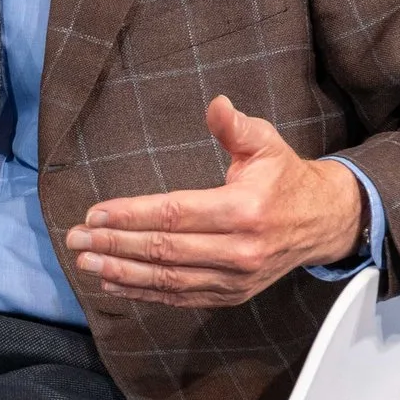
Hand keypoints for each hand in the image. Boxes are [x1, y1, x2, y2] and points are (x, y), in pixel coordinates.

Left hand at [64, 95, 363, 307]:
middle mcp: (240, 250)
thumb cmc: (285, 178)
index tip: (95, 213)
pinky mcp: (233, 294)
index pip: (175, 214)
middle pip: (165, 249)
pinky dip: (145, 291)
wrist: (324, 222)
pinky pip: (182, 296)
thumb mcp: (266, 144)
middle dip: (114, 244)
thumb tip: (217, 104)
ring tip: (86, 261)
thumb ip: (236, 127)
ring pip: (169, 278)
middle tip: (76, 238)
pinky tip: (113, 282)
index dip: (131, 215)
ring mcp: (236, 278)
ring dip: (122, 272)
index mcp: (244, 211)